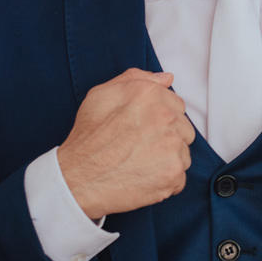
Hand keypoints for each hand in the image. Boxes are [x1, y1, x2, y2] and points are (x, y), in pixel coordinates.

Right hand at [57, 68, 194, 219]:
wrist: (77, 178)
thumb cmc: (88, 138)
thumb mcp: (102, 95)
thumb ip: (136, 79)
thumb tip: (166, 78)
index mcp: (150, 95)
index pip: (177, 105)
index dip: (161, 119)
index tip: (145, 130)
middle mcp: (165, 117)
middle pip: (184, 129)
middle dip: (167, 138)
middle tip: (141, 148)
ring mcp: (172, 146)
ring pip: (183, 153)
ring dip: (167, 160)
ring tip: (140, 163)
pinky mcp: (173, 173)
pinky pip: (180, 178)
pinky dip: (165, 181)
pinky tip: (144, 178)